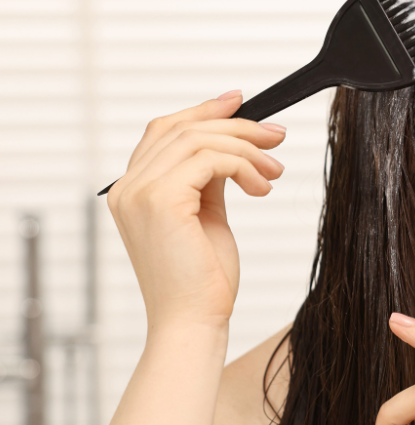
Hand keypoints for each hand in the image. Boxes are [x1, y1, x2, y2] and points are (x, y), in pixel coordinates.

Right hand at [106, 92, 285, 328]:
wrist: (194, 321)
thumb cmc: (202, 280)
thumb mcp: (206, 218)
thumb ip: (208, 181)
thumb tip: (231, 149)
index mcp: (133, 191)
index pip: (164, 132)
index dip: (203, 111)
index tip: (241, 103)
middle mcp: (128, 188)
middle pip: (183, 128)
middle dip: (236, 126)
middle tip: (276, 135)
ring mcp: (139, 192)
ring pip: (199, 139)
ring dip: (247, 148)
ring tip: (276, 170)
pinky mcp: (161, 200)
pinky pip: (210, 159)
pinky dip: (244, 166)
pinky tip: (263, 187)